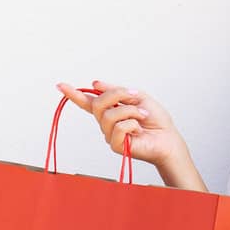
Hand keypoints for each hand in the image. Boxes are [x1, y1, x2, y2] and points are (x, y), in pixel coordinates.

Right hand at [54, 80, 187, 168]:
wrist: (168, 138)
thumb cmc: (156, 120)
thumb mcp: (138, 98)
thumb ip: (117, 91)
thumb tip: (95, 84)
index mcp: (111, 110)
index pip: (89, 102)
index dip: (74, 94)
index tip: (60, 85)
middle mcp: (107, 123)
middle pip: (98, 103)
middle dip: (117, 95)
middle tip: (135, 97)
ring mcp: (110, 135)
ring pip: (109, 115)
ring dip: (130, 111)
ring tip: (142, 116)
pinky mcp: (116, 146)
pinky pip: (118, 128)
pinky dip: (132, 124)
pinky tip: (139, 129)